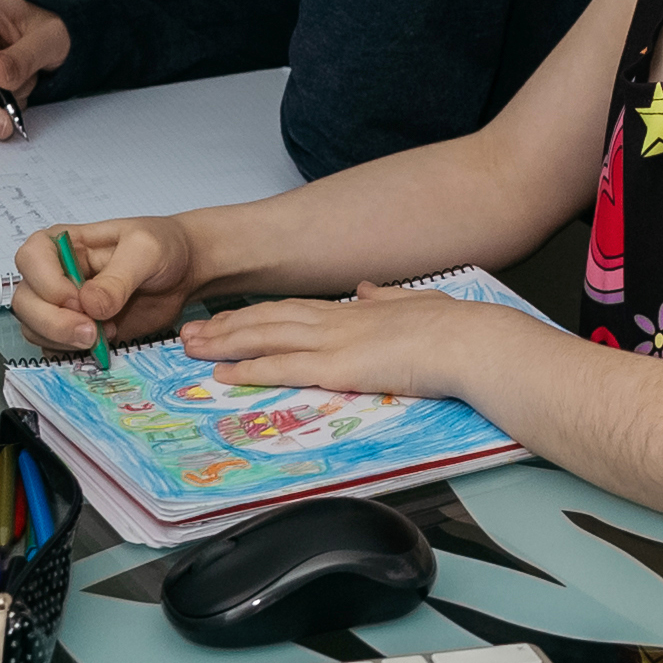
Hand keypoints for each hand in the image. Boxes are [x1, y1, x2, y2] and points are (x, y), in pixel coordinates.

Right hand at [13, 216, 201, 349]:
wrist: (181, 273)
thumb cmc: (162, 248)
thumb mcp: (146, 251)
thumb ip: (117, 278)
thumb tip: (89, 306)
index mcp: (61, 243)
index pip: (30, 260)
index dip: (49, 285)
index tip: (81, 301)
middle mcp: (53, 273)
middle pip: (25, 301)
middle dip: (53, 322)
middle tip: (92, 332)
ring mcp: (60, 305)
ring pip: (34, 329)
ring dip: (64, 341)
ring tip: (105, 335)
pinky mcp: (72, 331)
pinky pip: (53, 348)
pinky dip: (72, 353)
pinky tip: (104, 346)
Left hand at [176, 283, 546, 403]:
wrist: (472, 340)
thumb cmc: (456, 330)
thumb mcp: (416, 303)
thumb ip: (387, 297)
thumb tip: (366, 288)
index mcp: (355, 310)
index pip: (293, 309)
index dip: (258, 313)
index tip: (231, 318)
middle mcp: (337, 320)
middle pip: (268, 319)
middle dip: (226, 326)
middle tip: (190, 332)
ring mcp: (335, 341)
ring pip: (265, 338)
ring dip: (224, 343)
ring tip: (192, 349)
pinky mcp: (338, 366)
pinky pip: (282, 367)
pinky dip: (248, 370)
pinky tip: (223, 374)